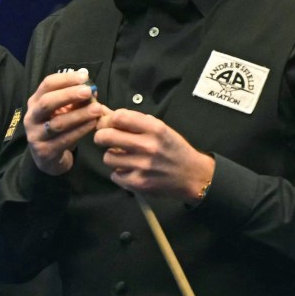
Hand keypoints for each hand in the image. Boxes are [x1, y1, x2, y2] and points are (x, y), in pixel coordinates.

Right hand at [26, 69, 103, 175]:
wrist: (49, 158)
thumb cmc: (58, 128)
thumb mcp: (64, 111)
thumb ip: (75, 99)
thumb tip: (91, 87)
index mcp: (35, 102)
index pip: (47, 85)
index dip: (66, 79)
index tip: (85, 77)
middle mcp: (31, 117)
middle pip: (47, 102)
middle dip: (69, 95)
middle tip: (88, 91)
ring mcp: (36, 135)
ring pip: (58, 123)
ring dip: (79, 115)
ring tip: (97, 109)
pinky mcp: (44, 151)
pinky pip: (64, 140)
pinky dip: (80, 131)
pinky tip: (93, 124)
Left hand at [94, 109, 213, 201]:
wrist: (193, 175)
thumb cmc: (173, 148)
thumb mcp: (160, 128)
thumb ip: (134, 121)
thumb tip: (104, 112)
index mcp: (154, 128)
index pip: (118, 117)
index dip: (109, 119)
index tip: (109, 124)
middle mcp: (148, 146)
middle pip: (106, 136)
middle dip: (101, 136)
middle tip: (104, 139)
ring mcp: (143, 166)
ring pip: (107, 157)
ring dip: (112, 156)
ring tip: (122, 157)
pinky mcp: (139, 183)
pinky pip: (115, 175)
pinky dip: (119, 173)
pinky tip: (130, 170)